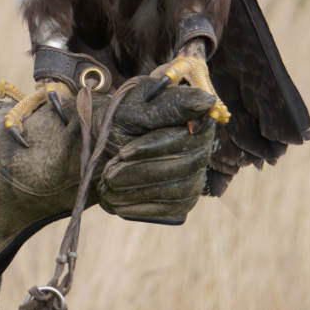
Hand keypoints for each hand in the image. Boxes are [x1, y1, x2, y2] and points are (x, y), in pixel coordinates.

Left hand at [94, 84, 216, 223]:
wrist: (102, 143)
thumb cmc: (117, 119)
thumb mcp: (133, 108)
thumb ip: (168, 106)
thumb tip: (207, 101)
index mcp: (192, 118)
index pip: (187, 137)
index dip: (156, 146)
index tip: (124, 152)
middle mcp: (200, 147)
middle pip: (184, 166)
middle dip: (142, 171)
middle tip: (108, 174)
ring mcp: (195, 174)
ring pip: (178, 189)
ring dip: (138, 190)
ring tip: (107, 186)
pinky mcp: (184, 197)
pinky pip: (172, 208)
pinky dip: (141, 207)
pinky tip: (117, 203)